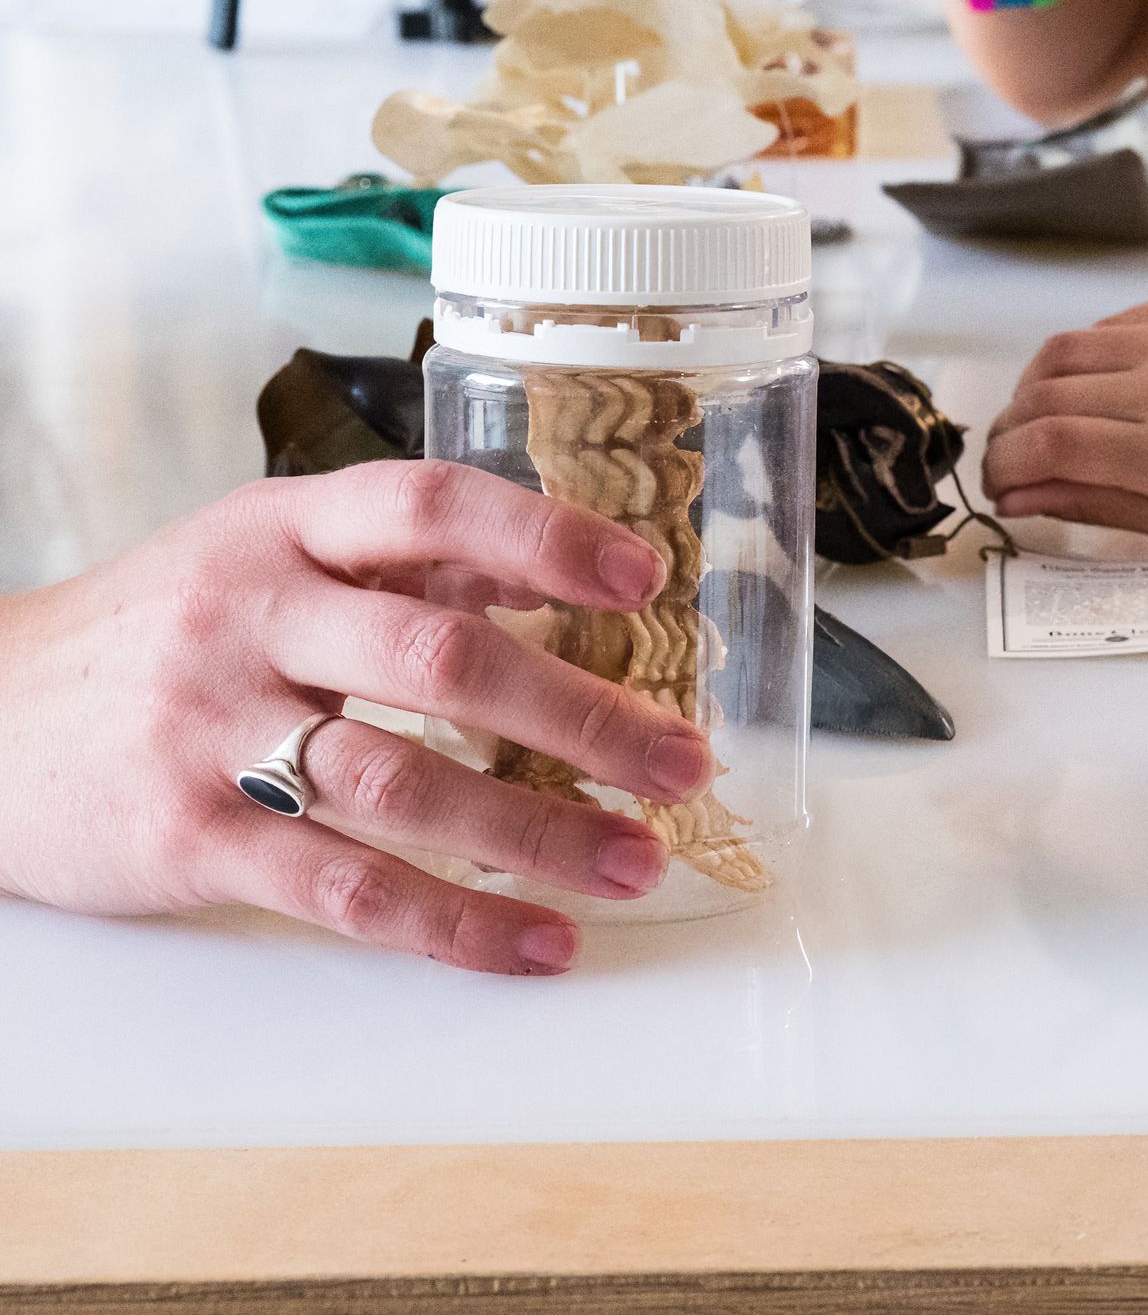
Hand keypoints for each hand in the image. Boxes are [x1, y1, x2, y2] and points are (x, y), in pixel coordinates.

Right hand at [0, 462, 716, 974]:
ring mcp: (211, 728)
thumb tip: (566, 562)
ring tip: (637, 862)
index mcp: (285, 530)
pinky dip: (453, 923)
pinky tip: (536, 941)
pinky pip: (340, 886)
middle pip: (442, 659)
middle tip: (684, 763)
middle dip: (582, 716)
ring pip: (404, 785)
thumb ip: (408, 560)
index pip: (430, 505)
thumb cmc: (163, 630)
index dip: (544, 538)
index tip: (644, 579)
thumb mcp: (268, 557)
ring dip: (540, 834)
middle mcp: (251, 617)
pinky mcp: (186, 838)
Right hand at [984, 289, 1147, 539]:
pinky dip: (1082, 363)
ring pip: (1064, 350)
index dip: (1003, 462)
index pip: (1051, 442)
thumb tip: (1012, 496)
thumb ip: (1092, 504)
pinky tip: (1096, 394)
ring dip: (1034, 391)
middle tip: (1009, 458)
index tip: (995, 484)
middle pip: (1045, 393)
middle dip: (1009, 430)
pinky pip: (1106, 328)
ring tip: (1040, 425)